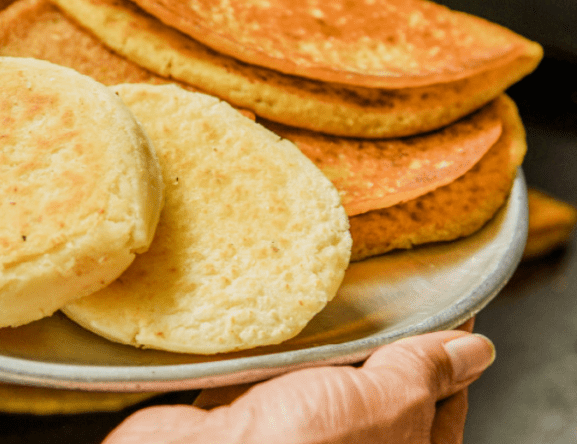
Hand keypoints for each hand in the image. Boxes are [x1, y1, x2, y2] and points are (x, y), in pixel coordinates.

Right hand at [104, 322, 491, 443]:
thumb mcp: (384, 403)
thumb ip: (424, 372)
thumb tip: (474, 350)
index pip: (438, 399)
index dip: (444, 351)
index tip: (440, 301)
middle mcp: (344, 443)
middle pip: (374, 381)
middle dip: (373, 338)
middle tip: (374, 284)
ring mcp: (290, 427)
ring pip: (315, 373)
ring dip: (313, 339)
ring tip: (318, 289)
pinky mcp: (239, 413)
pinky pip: (261, 371)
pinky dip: (263, 346)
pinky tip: (267, 316)